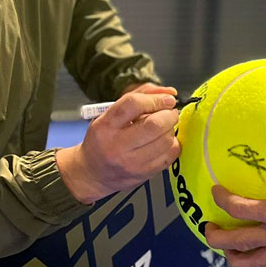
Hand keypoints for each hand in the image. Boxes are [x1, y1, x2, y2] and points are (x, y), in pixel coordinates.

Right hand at [57, 86, 179, 202]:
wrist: (93, 173)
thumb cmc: (103, 139)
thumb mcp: (109, 114)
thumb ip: (138, 96)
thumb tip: (169, 92)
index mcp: (105, 126)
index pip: (133, 104)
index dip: (155, 99)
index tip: (167, 99)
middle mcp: (116, 145)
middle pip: (154, 125)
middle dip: (169, 115)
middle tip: (170, 113)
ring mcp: (131, 163)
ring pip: (165, 141)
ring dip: (171, 129)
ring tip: (164, 128)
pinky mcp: (143, 174)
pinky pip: (170, 156)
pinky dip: (172, 144)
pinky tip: (164, 142)